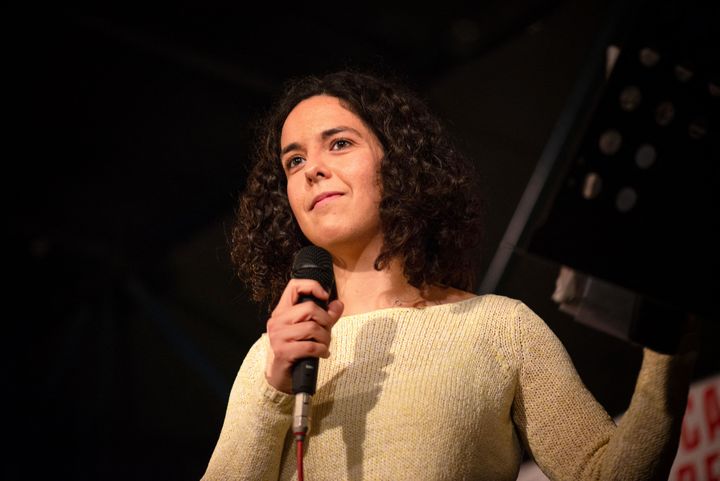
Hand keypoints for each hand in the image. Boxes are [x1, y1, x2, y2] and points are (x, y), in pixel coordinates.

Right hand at [264, 279, 343, 393]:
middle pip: (310, 308)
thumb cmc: (295, 350)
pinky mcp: (283, 352)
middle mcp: (277, 321)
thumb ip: (325, 316)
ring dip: (325, 338)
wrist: (281, 376)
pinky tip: (323, 354)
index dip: (312, 286)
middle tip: (327, 332)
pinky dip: (322, 350)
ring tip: (324, 345)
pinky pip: (311, 346)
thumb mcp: (310, 331)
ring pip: (313, 328)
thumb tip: (338, 304)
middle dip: (326, 321)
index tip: (325, 297)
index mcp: (282, 312)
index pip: (294, 286)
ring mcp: (278, 336)